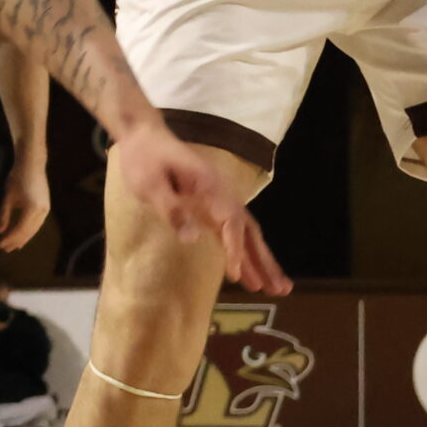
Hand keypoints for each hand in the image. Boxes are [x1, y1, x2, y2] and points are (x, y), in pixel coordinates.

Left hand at [0, 160, 52, 254]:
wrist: (32, 165)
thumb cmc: (17, 178)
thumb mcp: (8, 197)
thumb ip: (4, 215)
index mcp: (32, 209)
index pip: (20, 229)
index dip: (10, 238)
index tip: (0, 244)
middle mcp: (42, 211)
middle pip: (28, 232)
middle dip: (17, 241)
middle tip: (5, 249)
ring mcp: (46, 209)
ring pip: (34, 229)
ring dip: (24, 238)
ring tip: (14, 246)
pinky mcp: (45, 207)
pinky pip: (37, 223)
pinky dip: (29, 230)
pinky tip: (22, 234)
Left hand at [111, 124, 287, 294]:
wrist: (145, 137)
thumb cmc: (145, 159)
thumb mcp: (149, 183)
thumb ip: (171, 208)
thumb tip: (192, 237)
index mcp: (209, 186)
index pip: (230, 221)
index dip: (235, 248)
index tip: (237, 274)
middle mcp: (221, 194)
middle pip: (249, 230)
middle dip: (265, 261)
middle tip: (281, 290)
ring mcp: (218, 201)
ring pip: (246, 234)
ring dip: (262, 261)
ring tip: (278, 289)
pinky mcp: (211, 208)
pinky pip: (234, 233)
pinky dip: (245, 253)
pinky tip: (251, 273)